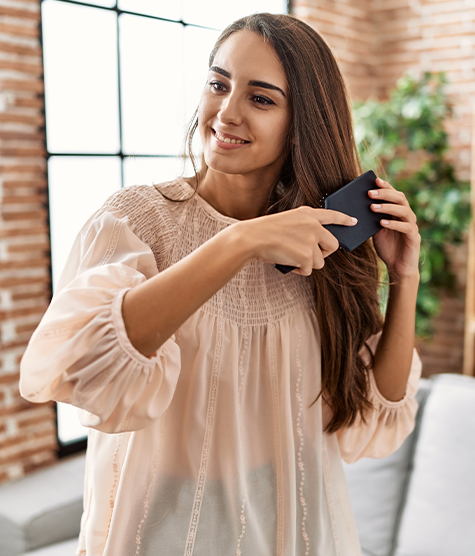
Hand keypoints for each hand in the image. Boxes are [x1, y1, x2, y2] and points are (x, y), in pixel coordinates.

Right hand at [242, 206, 357, 275]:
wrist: (253, 238)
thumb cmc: (265, 231)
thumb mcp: (288, 220)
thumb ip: (304, 226)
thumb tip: (316, 242)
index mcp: (308, 214)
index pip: (332, 215)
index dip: (344, 219)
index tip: (353, 222)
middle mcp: (314, 226)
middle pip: (333, 245)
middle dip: (323, 253)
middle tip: (307, 254)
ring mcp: (311, 241)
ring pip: (320, 261)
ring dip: (307, 263)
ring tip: (291, 256)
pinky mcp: (307, 256)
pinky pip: (309, 270)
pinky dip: (299, 270)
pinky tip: (288, 262)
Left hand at [370, 177, 420, 279]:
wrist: (398, 267)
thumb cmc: (386, 247)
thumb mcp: (376, 231)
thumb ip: (371, 219)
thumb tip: (355, 208)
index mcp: (398, 212)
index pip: (394, 194)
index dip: (386, 186)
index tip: (374, 180)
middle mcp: (407, 216)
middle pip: (400, 198)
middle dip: (384, 194)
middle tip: (370, 193)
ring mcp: (412, 226)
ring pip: (404, 210)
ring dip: (388, 207)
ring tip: (373, 207)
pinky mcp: (414, 237)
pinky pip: (406, 227)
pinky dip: (394, 224)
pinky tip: (382, 223)